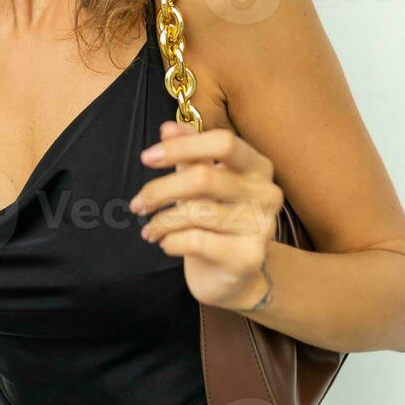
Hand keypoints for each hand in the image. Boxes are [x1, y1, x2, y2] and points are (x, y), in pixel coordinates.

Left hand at [131, 120, 284, 311]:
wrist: (231, 277)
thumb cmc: (214, 222)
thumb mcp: (200, 184)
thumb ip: (188, 155)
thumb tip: (169, 127)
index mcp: (257, 166)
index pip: (223, 142)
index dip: (182, 146)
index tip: (146, 158)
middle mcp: (266, 192)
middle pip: (204, 177)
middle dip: (161, 189)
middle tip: (137, 204)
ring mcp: (261, 226)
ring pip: (196, 212)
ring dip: (161, 221)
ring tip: (149, 230)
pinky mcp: (248, 257)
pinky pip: (197, 241)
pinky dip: (171, 241)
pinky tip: (166, 244)